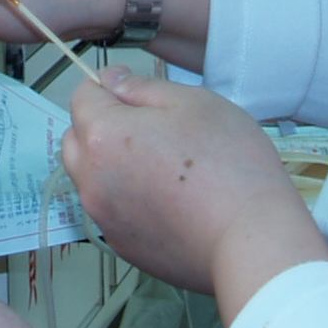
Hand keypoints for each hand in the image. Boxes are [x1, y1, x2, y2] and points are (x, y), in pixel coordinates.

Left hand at [62, 71, 325, 309]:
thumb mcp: (194, 102)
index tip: (137, 91)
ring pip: (91, 178)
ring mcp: (104, 217)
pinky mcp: (123, 246)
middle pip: (77, 140)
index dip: (108, 87)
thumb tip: (112, 81)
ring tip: (161, 167)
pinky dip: (129, 200)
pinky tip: (170, 202)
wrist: (251, 238)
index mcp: (102, 135)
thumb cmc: (228, 162)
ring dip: (111, 165)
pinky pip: (112, 211)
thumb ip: (142, 87)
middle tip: (150, 129)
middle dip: (101, 126)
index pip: (82, 97)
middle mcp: (90, 179)